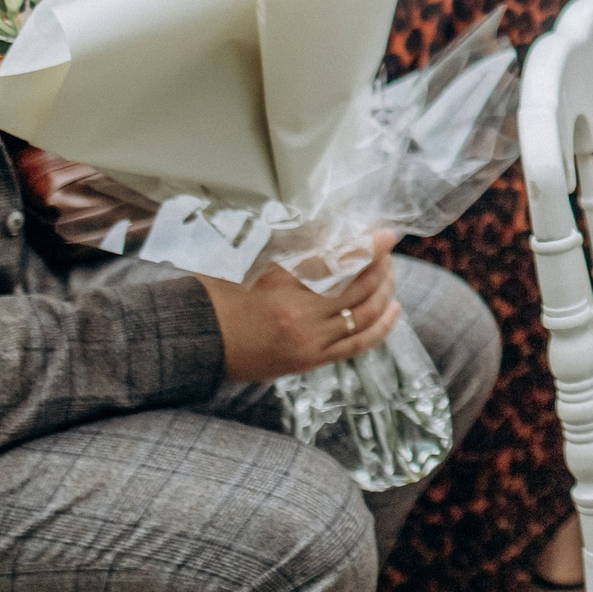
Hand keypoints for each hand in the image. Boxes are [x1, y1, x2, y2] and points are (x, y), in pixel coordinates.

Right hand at [204, 237, 400, 382]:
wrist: (198, 342)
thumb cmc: (217, 297)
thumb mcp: (248, 261)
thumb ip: (288, 247)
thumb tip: (327, 231)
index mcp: (282, 282)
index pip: (340, 260)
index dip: (370, 246)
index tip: (387, 234)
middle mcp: (301, 312)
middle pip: (360, 287)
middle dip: (381, 267)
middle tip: (387, 253)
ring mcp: (309, 340)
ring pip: (365, 315)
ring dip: (384, 292)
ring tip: (390, 276)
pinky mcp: (310, 361)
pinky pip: (357, 344)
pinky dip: (381, 327)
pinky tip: (394, 310)